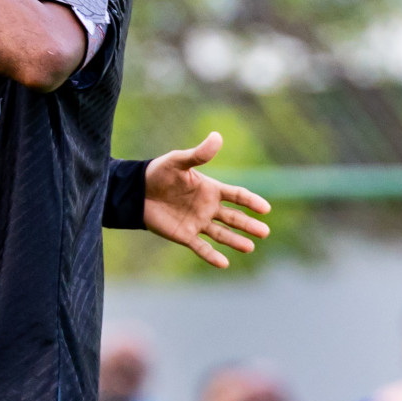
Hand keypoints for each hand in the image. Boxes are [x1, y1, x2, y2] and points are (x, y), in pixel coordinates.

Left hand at [143, 132, 271, 268]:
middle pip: (234, 218)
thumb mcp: (178, 161)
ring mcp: (197, 222)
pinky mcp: (184, 235)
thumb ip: (198, 154)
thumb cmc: (158, 172)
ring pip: (222, 234)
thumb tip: (217, 137)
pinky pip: (201, 247)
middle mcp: (207, 207)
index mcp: (210, 189)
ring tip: (250, 247)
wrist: (136, 191)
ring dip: (236, 241)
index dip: (251, 201)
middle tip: (264, 232)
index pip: (237, 195)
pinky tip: (224, 263)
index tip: (265, 208)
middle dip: (249, 225)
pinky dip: (212, 255)